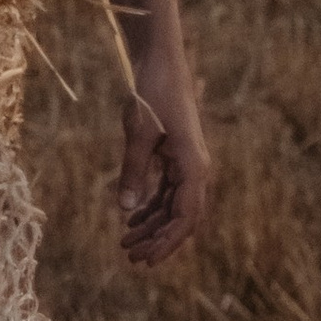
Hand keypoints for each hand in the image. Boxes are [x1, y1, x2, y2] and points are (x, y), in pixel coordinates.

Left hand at [117, 56, 210, 271]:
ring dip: (152, 225)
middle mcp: (194, 168)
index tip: (147, 261)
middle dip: (158, 240)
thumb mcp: (140, 131)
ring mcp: (185, 162)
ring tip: (126, 243)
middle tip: (131, 257)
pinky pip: (166, 190)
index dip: (167, 242)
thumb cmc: (153, 91)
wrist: (160, 59)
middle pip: (180, 217)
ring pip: (172, 206)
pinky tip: (131, 218)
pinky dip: (150, 206)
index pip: (185, 218)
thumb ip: (134, 170)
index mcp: (194, 166)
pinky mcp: (174, 154)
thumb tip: (126, 209)